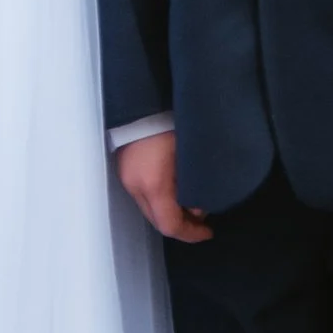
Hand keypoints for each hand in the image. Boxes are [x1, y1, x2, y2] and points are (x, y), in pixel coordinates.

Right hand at [115, 128, 210, 244]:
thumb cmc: (171, 123)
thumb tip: (201, 206)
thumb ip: (198, 184)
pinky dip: (161, 199)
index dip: (191, 234)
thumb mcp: (191, 155)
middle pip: (157, 221)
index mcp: (153, 185)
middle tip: (203, 220)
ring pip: (149, 208)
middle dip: (182, 225)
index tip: (209, 232)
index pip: (170, 225)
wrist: (144, 98)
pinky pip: (143, 194)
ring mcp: (126, 178)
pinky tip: (175, 188)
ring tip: (191, 202)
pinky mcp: (124, 169)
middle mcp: (135, 186)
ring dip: (171, 211)